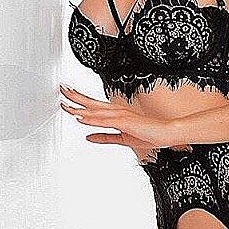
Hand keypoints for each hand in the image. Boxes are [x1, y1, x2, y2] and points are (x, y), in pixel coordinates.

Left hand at [60, 84, 177, 149]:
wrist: (167, 134)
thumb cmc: (149, 135)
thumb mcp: (121, 139)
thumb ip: (104, 137)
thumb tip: (88, 137)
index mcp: (116, 114)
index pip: (94, 106)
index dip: (80, 101)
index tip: (67, 97)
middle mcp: (116, 111)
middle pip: (91, 103)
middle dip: (76, 97)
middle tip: (62, 89)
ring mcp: (121, 116)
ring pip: (96, 110)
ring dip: (80, 107)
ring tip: (66, 104)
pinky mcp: (125, 123)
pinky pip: (105, 121)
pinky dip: (92, 119)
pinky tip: (81, 118)